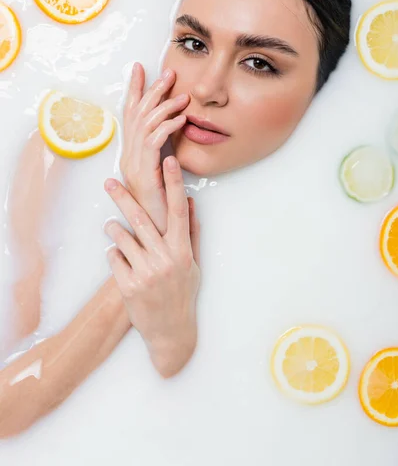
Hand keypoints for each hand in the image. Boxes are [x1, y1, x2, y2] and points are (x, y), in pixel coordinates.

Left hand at [104, 155, 199, 377]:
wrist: (170, 331)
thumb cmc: (182, 292)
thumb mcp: (192, 262)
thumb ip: (190, 231)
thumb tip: (189, 201)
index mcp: (182, 251)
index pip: (178, 211)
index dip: (174, 184)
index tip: (169, 161)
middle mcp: (164, 259)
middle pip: (141, 219)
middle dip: (123, 197)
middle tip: (109, 181)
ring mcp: (145, 273)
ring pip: (122, 237)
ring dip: (114, 228)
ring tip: (112, 225)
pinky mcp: (128, 286)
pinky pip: (113, 258)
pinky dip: (114, 254)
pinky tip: (121, 260)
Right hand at [120, 62, 189, 234]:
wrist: (157, 237)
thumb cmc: (164, 209)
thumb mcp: (165, 175)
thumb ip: (167, 156)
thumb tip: (175, 136)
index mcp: (133, 153)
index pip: (131, 114)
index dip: (135, 90)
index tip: (140, 69)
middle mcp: (129, 156)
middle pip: (136, 114)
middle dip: (151, 90)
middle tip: (168, 73)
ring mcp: (134, 164)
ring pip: (144, 125)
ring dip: (164, 107)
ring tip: (182, 96)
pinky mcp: (144, 174)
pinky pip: (154, 143)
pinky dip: (167, 127)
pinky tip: (181, 119)